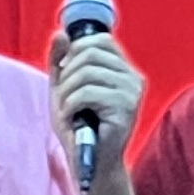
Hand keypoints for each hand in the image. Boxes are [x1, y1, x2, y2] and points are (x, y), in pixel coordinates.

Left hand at [47, 30, 145, 174]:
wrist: (88, 161)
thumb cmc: (77, 125)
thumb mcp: (63, 88)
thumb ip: (60, 61)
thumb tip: (60, 33)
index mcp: (122, 70)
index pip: (100, 40)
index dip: (75, 51)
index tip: (64, 73)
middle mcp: (132, 78)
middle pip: (90, 53)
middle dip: (67, 73)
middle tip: (64, 97)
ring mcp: (132, 93)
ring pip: (87, 72)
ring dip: (66, 92)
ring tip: (67, 110)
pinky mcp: (125, 109)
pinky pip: (87, 93)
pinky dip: (70, 104)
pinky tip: (71, 117)